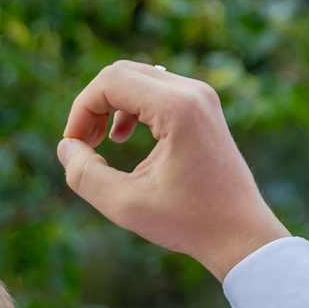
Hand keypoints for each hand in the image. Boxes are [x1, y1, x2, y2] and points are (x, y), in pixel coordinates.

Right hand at [56, 62, 288, 278]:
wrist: (242, 234)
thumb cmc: (190, 222)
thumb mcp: (127, 206)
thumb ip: (85, 175)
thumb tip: (66, 147)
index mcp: (178, 108)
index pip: (110, 82)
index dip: (81, 110)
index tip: (75, 147)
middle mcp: (192, 92)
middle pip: (122, 73)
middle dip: (93, 105)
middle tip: (84, 145)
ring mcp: (201, 97)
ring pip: (137, 79)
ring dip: (110, 106)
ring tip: (100, 144)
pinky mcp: (202, 108)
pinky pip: (155, 91)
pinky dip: (131, 109)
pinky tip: (122, 139)